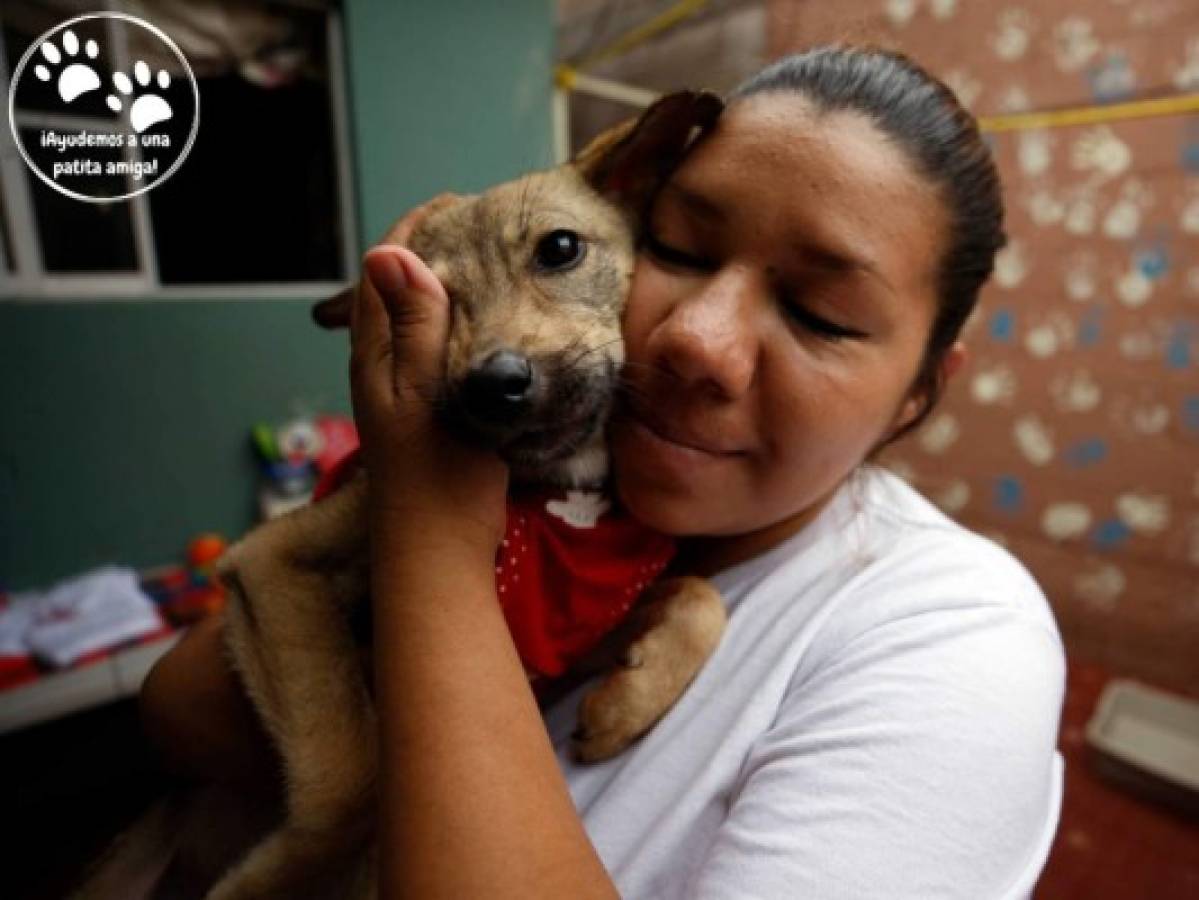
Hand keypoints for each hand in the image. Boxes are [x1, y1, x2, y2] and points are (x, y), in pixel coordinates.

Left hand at [349, 197, 508, 554]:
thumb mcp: (429, 395)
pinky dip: (457, 326)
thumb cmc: (437, 481)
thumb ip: (414, 326)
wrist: (437, 558)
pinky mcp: (426, 416)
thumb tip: (389, 253)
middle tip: (482, 231)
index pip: (381, 271)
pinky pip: (435, 352)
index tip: (459, 206)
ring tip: (490, 269)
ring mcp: (402, 395)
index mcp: (374, 357)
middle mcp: (381, 369)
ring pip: (416, 322)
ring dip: (444, 288)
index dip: (414, 230)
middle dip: (431, 251)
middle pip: (396, 291)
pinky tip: (490, 333)